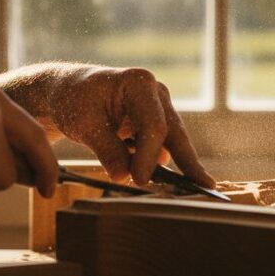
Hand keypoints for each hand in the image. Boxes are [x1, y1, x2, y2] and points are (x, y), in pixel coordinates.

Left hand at [43, 65, 214, 186]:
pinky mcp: (154, 123)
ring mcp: (158, 107)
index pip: (153, 124)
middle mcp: (155, 93)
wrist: (69, 92)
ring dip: (171, 166)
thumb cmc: (74, 100)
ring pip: (171, 141)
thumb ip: (106, 149)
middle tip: (205, 187)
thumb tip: (123, 177)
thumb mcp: (84, 125)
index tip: (140, 180)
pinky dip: (157, 164)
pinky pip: (161, 146)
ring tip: (180, 191)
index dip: (149, 155)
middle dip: (188, 161)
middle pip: (174, 131)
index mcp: (138, 83)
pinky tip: (154, 180)